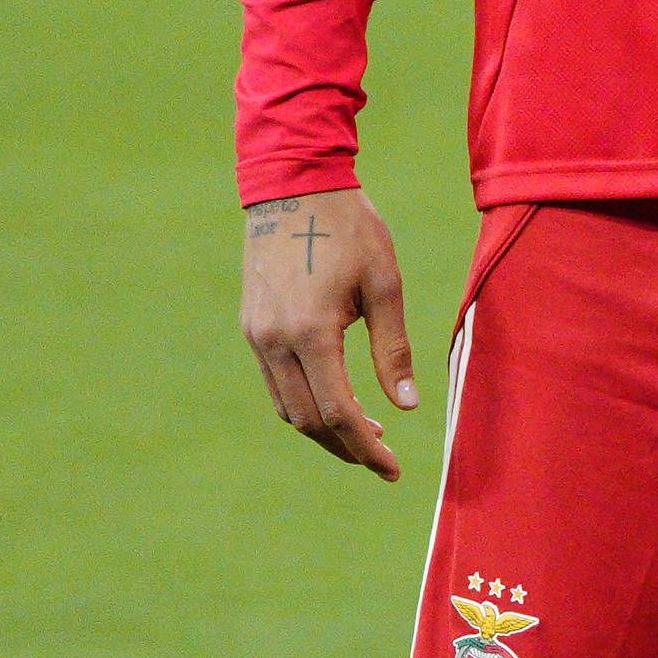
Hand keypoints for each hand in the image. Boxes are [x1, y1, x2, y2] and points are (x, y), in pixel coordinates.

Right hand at [237, 189, 423, 475]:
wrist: (294, 187)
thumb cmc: (350, 231)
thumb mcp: (385, 286)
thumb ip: (393, 350)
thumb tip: (406, 406)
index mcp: (311, 333)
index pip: (339, 413)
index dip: (367, 448)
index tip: (393, 470)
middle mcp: (274, 341)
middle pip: (307, 420)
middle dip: (346, 447)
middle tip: (383, 460)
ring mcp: (256, 334)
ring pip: (286, 405)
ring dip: (324, 428)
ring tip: (367, 433)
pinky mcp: (251, 325)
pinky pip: (275, 382)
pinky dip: (304, 402)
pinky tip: (336, 399)